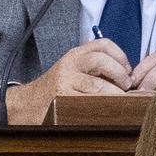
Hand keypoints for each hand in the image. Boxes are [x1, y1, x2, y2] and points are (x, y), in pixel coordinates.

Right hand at [3, 39, 131, 123]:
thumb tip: (129, 78)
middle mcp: (69, 65)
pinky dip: (103, 106)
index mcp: (75, 55)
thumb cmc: (55, 90)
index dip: (120, 55)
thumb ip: (96, 70)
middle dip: (120, 73)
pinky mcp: (62, 100)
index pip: (103, 44)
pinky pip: (88, 103)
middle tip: (127, 85)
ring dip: (114, 93)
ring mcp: (65, 82)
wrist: (25, 104)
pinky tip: (108, 110)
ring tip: (121, 100)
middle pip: (101, 60)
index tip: (128, 69)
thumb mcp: (74, 71)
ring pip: (96, 84)